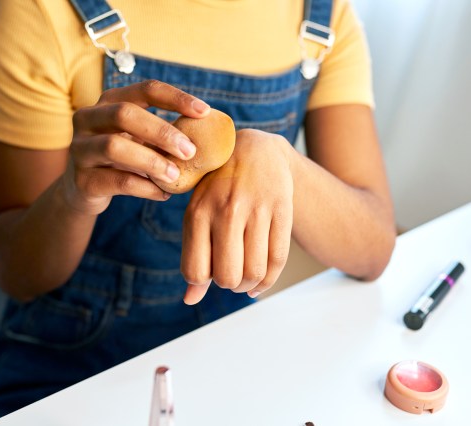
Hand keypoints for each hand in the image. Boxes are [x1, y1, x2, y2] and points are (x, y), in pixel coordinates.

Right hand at [62, 80, 209, 214]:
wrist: (84, 190)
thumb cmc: (123, 159)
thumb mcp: (139, 139)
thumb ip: (164, 133)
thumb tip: (213, 133)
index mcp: (109, 101)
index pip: (145, 89)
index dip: (176, 98)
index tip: (205, 111)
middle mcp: (88, 119)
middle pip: (125, 114)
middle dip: (162, 132)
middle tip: (191, 151)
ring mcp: (80, 149)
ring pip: (114, 147)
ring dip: (151, 161)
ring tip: (176, 176)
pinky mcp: (82, 180)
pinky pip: (117, 181)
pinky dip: (145, 187)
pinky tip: (163, 193)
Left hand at [181, 129, 293, 303]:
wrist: (255, 150)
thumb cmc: (219, 189)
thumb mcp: (199, 214)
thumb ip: (194, 255)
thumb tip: (190, 300)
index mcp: (198, 212)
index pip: (196, 271)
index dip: (204, 283)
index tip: (210, 273)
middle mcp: (226, 210)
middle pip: (228, 277)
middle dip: (230, 285)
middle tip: (232, 276)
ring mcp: (256, 209)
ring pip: (255, 272)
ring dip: (250, 284)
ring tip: (246, 277)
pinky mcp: (281, 209)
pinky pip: (278, 259)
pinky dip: (269, 280)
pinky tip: (261, 280)